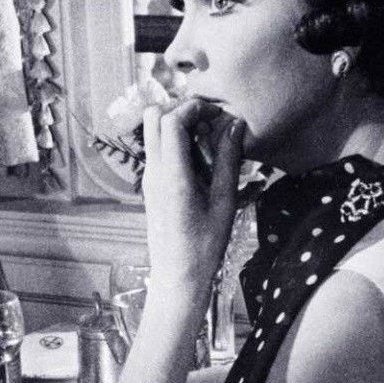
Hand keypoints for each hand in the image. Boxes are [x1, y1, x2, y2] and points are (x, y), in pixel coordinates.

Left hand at [141, 98, 243, 289]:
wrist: (177, 276)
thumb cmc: (205, 245)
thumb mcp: (224, 201)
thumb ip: (228, 160)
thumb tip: (235, 125)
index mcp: (172, 174)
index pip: (171, 120)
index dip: (193, 106)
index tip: (217, 112)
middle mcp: (154, 171)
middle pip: (152, 117)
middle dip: (180, 108)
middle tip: (209, 120)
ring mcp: (148, 177)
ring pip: (152, 131)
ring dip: (178, 125)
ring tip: (208, 141)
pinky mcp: (151, 184)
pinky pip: (158, 150)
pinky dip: (176, 142)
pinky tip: (200, 159)